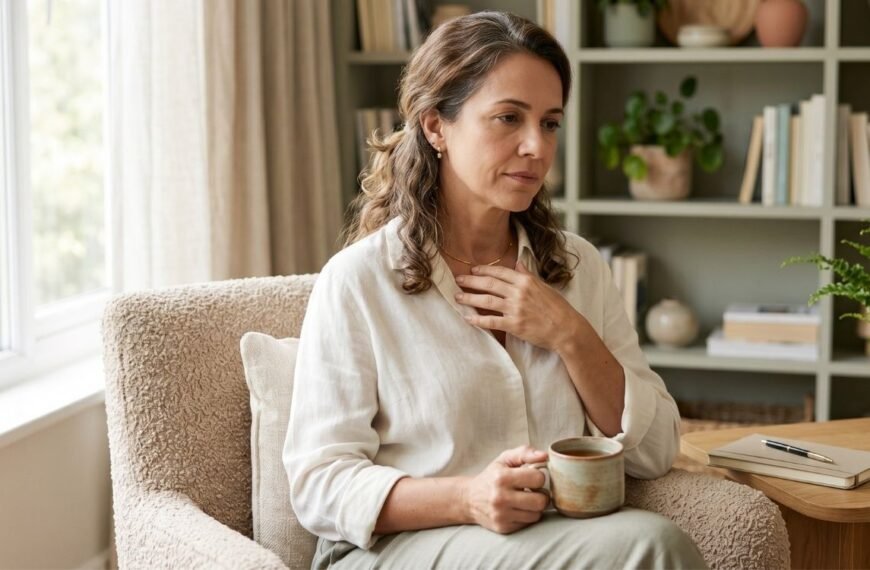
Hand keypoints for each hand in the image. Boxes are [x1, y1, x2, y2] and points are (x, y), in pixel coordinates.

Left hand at [454, 261, 580, 352]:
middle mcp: (519, 292)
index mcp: (526, 281)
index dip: (484, 270)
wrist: (566, 328)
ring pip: (486, 301)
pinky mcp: (514, 325)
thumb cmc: (557, 307)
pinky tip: (467, 318)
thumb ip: (528, 275)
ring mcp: (516, 309)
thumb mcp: (544, 286)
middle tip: (458, 280)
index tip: (473, 269)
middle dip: (471, 281)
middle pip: (489, 284)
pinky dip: (477, 320)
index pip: (499, 272)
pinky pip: (491, 321)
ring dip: (469, 298)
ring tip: (458, 297)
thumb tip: (518, 262)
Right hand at [461, 445, 548, 533]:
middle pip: (540, 501)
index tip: (531, 477)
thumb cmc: (491, 476)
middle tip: (533, 490)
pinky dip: (526, 516)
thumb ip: (525, 453)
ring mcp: (501, 515)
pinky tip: (517, 508)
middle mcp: (500, 497)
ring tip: (525, 499)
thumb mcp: (505, 459)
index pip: (538, 478)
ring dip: (534, 507)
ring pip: (536, 514)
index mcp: (502, 477)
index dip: (538, 476)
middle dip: (541, 494)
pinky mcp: (503, 527)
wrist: (469, 499)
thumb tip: (544, 456)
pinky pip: (527, 523)